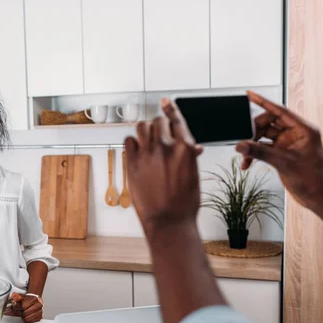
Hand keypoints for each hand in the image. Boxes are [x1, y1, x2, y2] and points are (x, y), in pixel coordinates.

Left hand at [10, 293, 42, 322]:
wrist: (35, 302)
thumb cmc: (27, 300)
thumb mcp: (21, 296)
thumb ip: (16, 296)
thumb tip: (14, 295)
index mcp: (34, 299)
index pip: (22, 306)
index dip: (16, 307)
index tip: (15, 306)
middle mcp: (38, 305)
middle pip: (24, 313)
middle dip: (19, 312)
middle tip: (18, 310)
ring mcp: (40, 312)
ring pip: (27, 319)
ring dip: (22, 317)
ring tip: (22, 313)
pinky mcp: (39, 318)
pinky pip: (30, 322)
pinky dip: (26, 320)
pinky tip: (26, 315)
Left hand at [124, 98, 201, 236]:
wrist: (169, 221)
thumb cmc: (185, 202)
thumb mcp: (194, 176)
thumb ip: (190, 157)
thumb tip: (193, 148)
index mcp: (186, 148)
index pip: (177, 120)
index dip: (170, 108)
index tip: (165, 101)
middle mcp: (166, 147)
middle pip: (158, 121)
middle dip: (159, 126)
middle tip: (158, 134)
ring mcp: (148, 154)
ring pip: (142, 126)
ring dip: (145, 130)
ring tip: (146, 138)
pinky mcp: (132, 163)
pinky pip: (129, 141)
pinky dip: (133, 143)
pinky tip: (136, 150)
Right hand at [236, 91, 322, 208]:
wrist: (316, 197)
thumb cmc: (311, 179)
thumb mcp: (284, 164)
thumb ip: (260, 152)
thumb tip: (240, 145)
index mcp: (304, 130)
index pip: (280, 111)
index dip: (263, 102)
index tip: (249, 94)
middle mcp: (295, 133)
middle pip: (268, 123)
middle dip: (253, 132)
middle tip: (244, 141)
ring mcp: (288, 142)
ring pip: (263, 135)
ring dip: (252, 145)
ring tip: (244, 158)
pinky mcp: (281, 152)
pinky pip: (262, 147)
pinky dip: (254, 153)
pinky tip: (247, 163)